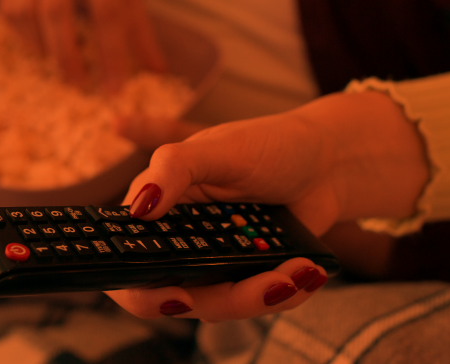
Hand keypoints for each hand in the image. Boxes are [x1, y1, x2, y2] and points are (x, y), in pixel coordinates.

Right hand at [0, 0, 165, 90]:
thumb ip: (139, 28)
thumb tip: (159, 71)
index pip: (106, 10)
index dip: (111, 54)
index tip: (114, 89)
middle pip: (57, 11)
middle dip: (68, 57)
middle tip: (81, 87)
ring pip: (28, 12)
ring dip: (45, 48)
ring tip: (64, 69)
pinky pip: (11, 11)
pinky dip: (26, 37)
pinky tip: (43, 49)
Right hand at [106, 91, 428, 319]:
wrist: (325, 162)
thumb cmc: (268, 144)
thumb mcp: (220, 148)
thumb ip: (173, 169)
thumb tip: (138, 208)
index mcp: (156, 208)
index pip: (125, 260)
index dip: (139, 290)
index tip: (178, 294)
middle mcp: (177, 240)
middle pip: (175, 296)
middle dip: (224, 299)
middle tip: (268, 285)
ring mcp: (212, 261)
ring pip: (219, 306)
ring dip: (263, 295)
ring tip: (302, 269)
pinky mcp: (246, 275)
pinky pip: (254, 303)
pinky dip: (284, 293)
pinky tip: (308, 270)